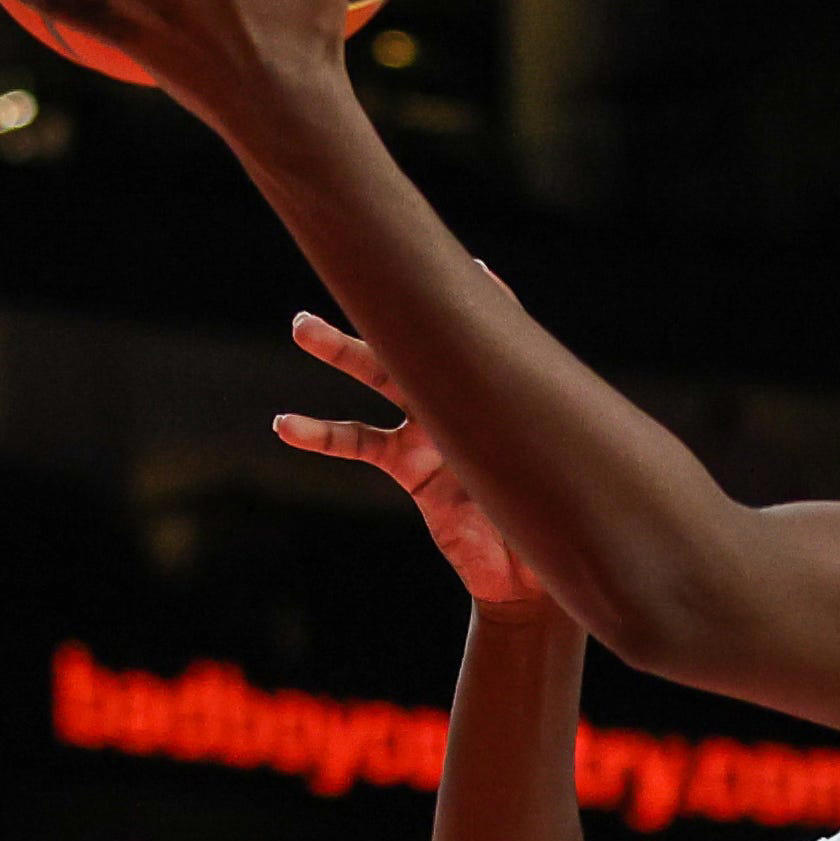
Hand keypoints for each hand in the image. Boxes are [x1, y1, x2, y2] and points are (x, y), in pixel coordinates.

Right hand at [272, 266, 553, 616]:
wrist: (528, 575)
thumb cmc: (552, 513)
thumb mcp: (551, 460)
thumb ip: (538, 420)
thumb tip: (535, 378)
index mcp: (504, 391)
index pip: (489, 333)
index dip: (479, 298)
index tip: (466, 265)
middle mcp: (466, 400)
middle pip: (426, 342)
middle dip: (395, 309)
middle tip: (366, 271)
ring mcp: (434, 429)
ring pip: (383, 378)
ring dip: (344, 352)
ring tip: (303, 328)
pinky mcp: (408, 466)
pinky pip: (359, 443)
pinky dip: (321, 434)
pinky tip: (286, 427)